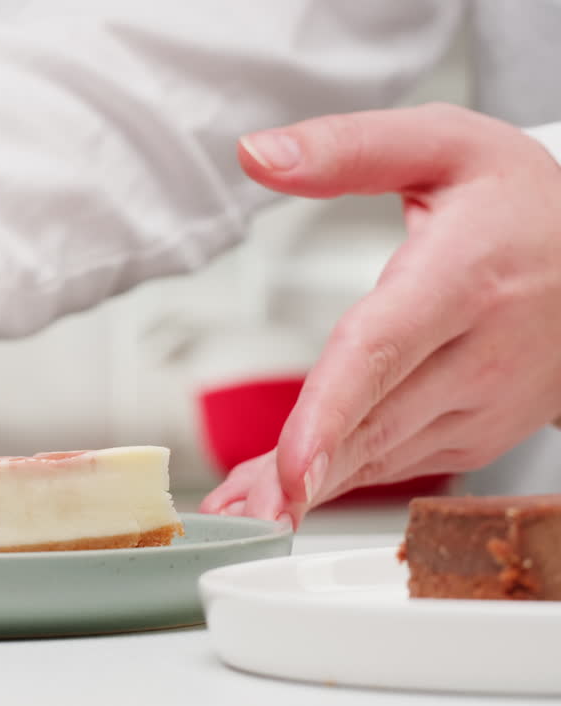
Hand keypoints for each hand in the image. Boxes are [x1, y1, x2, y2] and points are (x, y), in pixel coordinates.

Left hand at [202, 104, 560, 525]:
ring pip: (380, 454)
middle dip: (299, 475)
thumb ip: (347, 148)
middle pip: (373, 421)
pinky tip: (287, 495)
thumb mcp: (443, 144)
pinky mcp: (476, 432)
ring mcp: (483, 402)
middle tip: (232, 514)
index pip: (385, 351)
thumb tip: (257, 154)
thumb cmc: (521, 203)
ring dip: (307, 490)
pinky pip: (397, 461)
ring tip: (240, 514)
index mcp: (463, 277)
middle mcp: (479, 352)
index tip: (294, 466)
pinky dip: (340, 481)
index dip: (334, 412)